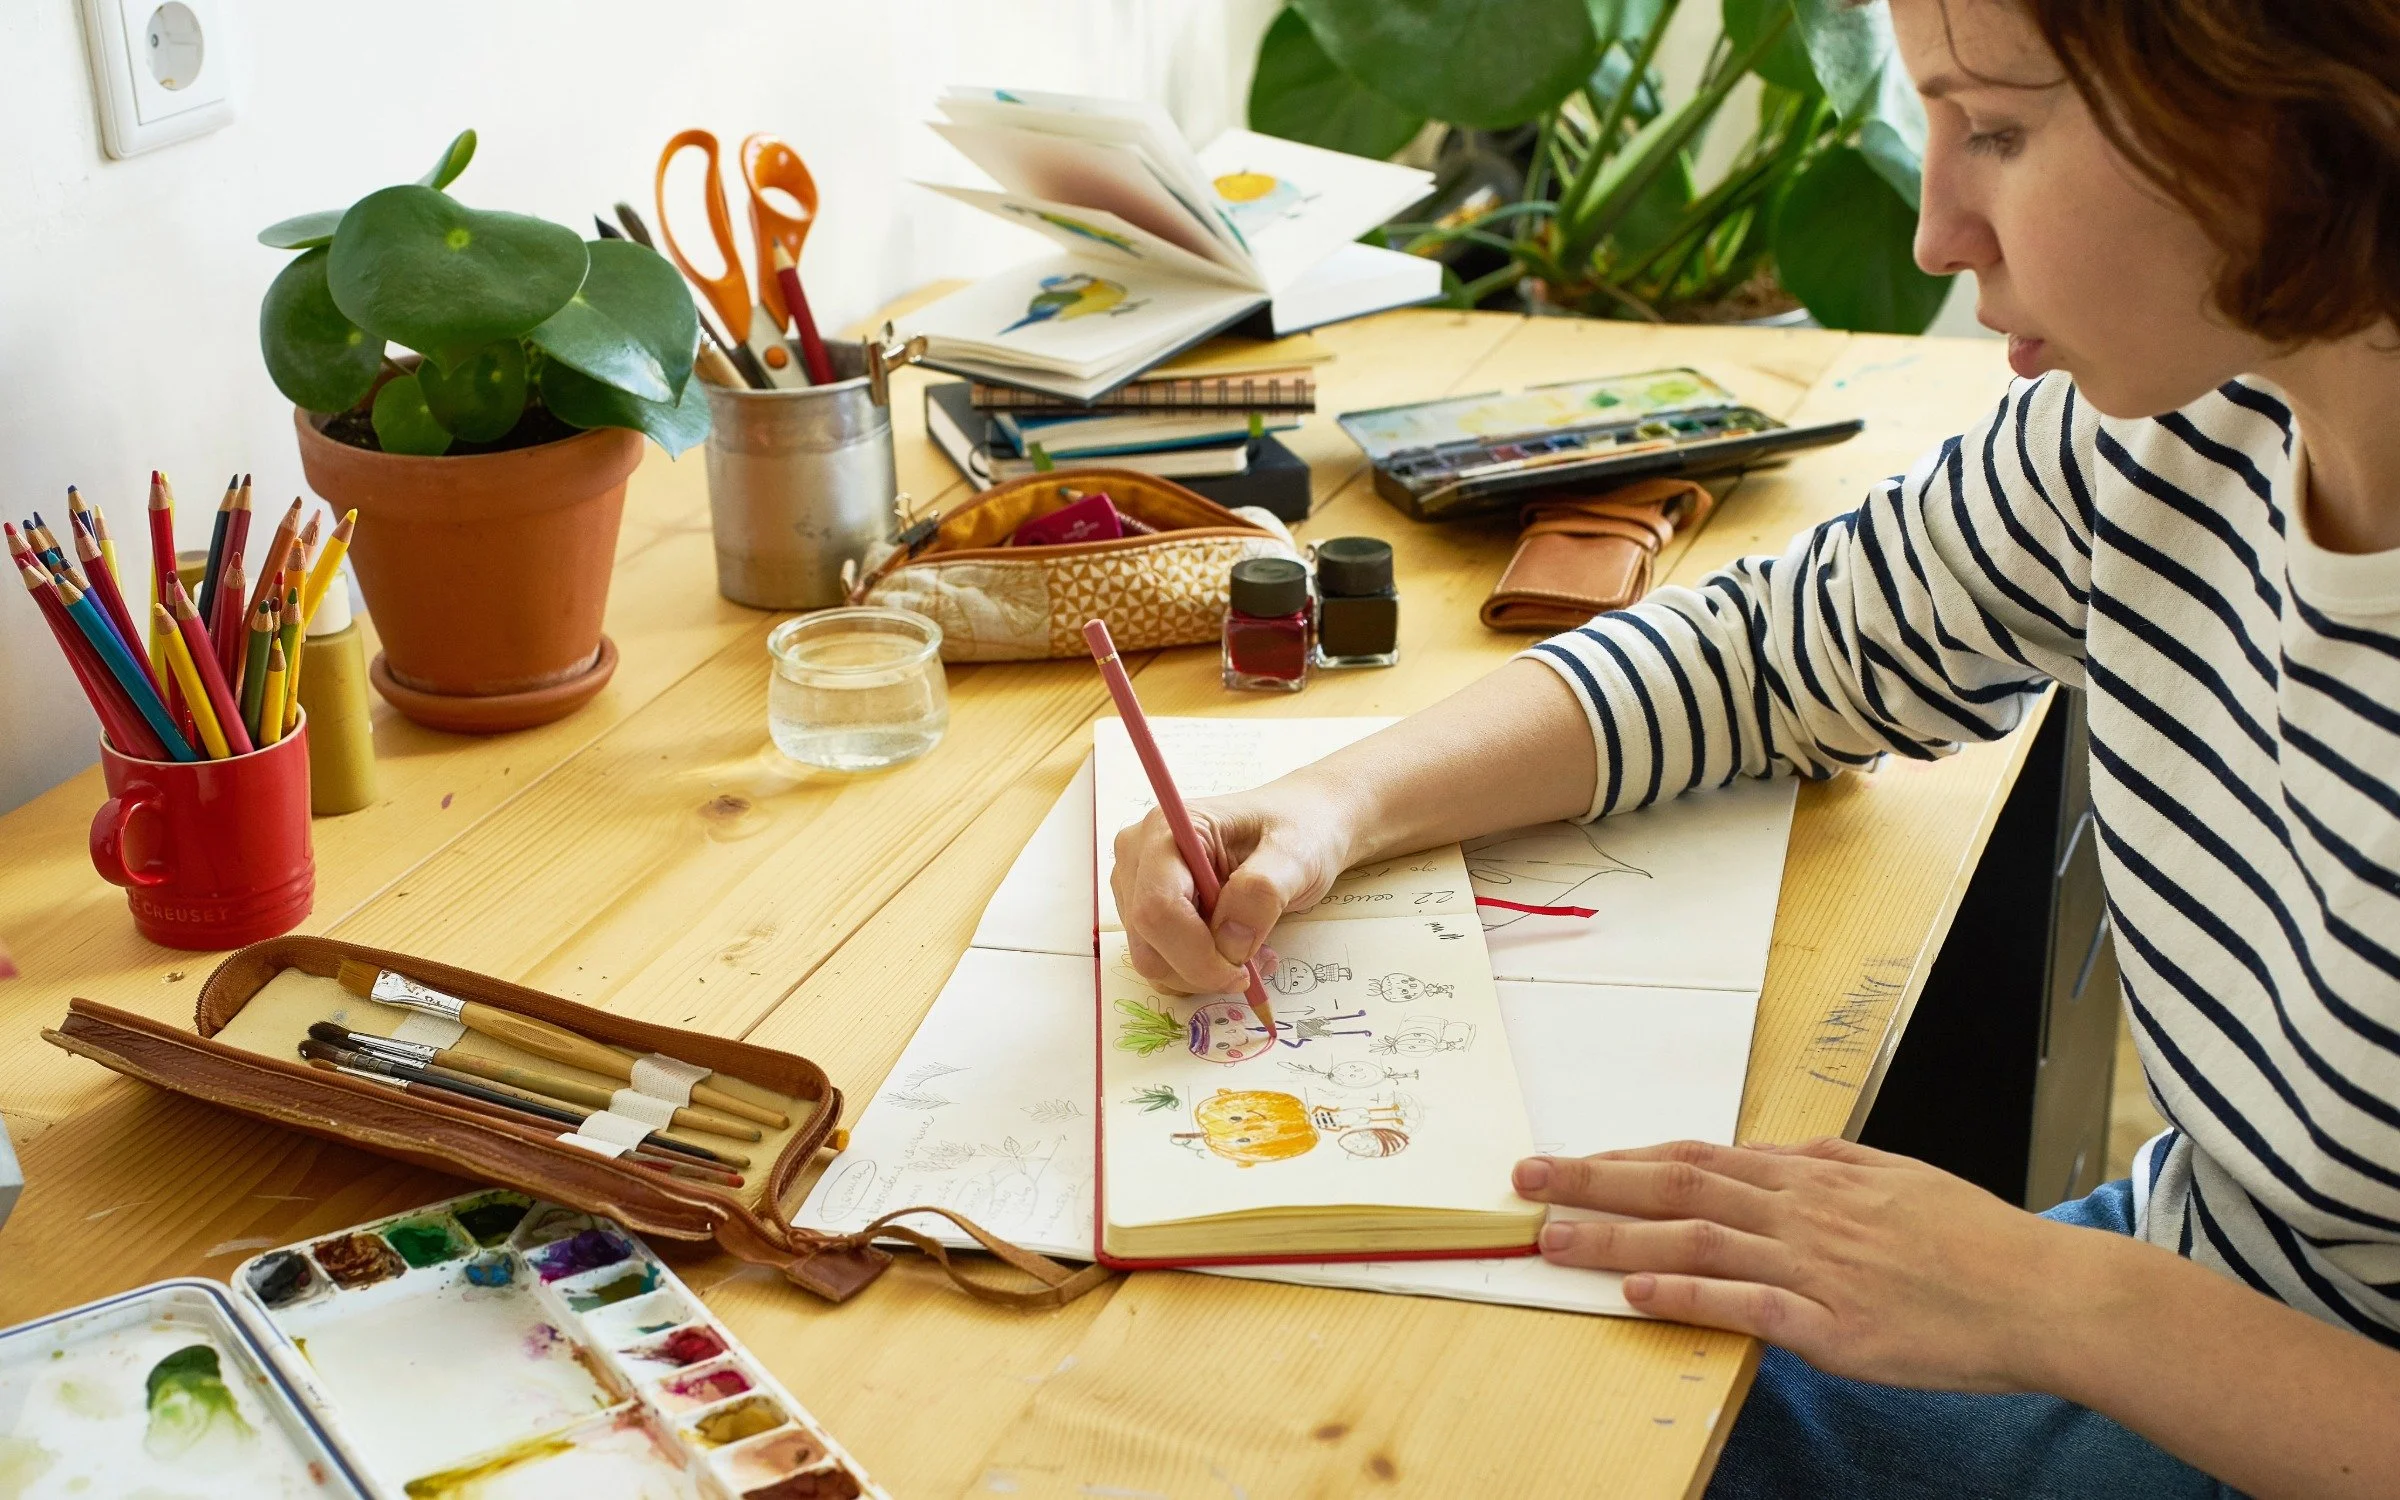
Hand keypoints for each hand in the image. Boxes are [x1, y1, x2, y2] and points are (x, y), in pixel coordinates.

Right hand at [1110, 774, 1361, 992]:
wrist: (1301, 821)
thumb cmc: (1297, 828)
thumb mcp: (1295, 853)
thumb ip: (1261, 892)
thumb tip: (1230, 941)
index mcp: (1167, 830)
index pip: (1158, 908)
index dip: (1195, 954)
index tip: (1240, 973)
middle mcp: (1139, 856)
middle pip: (1147, 942)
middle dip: (1201, 968)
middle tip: (1255, 963)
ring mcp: (1138, 885)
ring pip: (1151, 960)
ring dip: (1202, 972)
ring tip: (1252, 949)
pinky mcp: (1147, 911)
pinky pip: (1161, 961)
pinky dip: (1198, 970)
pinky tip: (1235, 947)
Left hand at [1513, 1138, 2112, 1391]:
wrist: (2045, 1293)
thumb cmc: (1977, 1240)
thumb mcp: (1897, 1177)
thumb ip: (1829, 1165)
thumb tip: (1777, 1153)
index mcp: (1814, 1178)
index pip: (1699, 1158)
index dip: (1627, 1158)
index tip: (1572, 1160)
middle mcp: (1802, 1212)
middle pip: (1677, 1186)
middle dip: (1593, 1181)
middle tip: (1524, 1178)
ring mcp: (1814, 1266)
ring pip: (1695, 1240)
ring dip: (1615, 1239)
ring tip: (1550, 1238)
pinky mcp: (1833, 1323)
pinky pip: (1745, 1304)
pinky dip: (1685, 1298)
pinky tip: (1636, 1296)